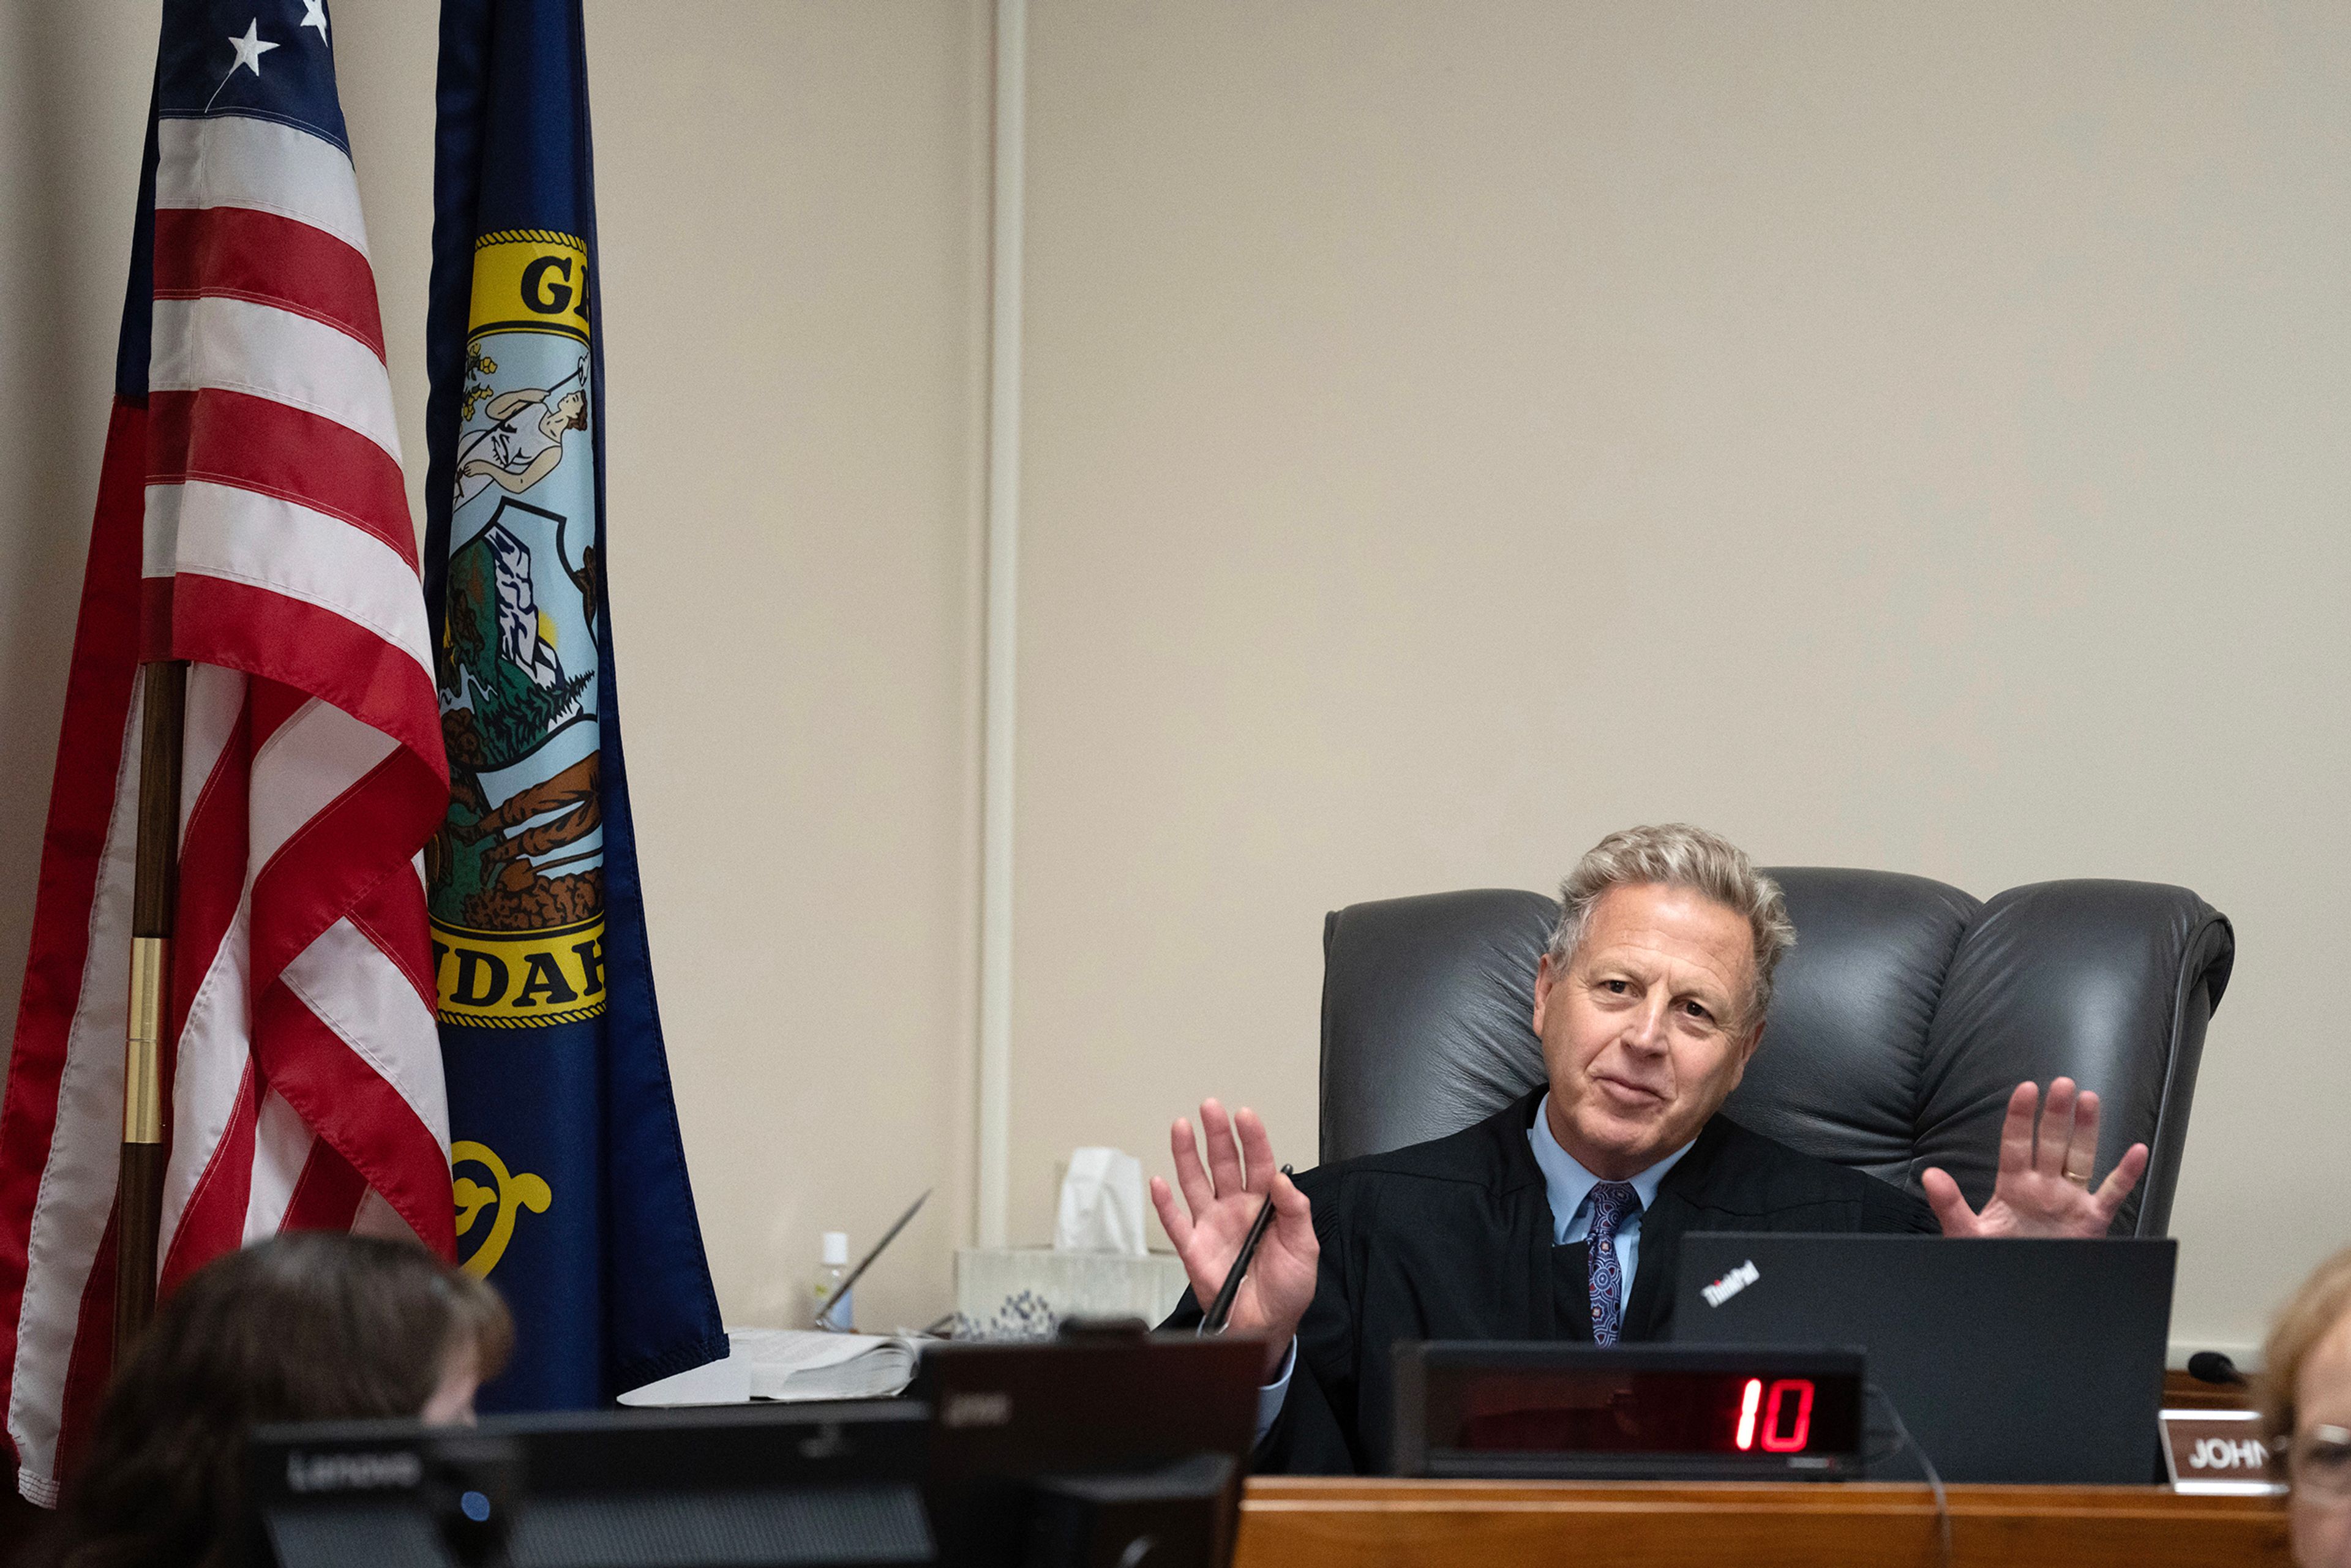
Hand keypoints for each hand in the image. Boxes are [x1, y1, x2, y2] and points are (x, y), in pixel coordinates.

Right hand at [1149, 1099, 1317, 1377]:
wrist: (1266, 1326)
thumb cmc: (1289, 1287)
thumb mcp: (1305, 1248)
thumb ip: (1295, 1211)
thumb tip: (1282, 1178)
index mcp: (1265, 1204)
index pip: (1258, 1162)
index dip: (1252, 1138)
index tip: (1244, 1115)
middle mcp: (1235, 1208)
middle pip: (1223, 1163)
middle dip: (1217, 1135)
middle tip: (1210, 1107)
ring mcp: (1212, 1225)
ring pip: (1195, 1183)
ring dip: (1186, 1155)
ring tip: (1181, 1127)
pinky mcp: (1194, 1249)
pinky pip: (1176, 1223)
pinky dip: (1165, 1204)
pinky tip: (1159, 1182)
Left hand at [1923, 1078, 2148, 1238]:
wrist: (2023, 1295)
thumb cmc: (1995, 1260)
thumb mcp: (1967, 1234)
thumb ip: (1950, 1205)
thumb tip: (1930, 1175)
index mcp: (2013, 1187)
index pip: (2017, 1145)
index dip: (2021, 1118)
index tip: (2026, 1090)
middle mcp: (2043, 1188)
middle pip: (2051, 1143)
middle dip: (2056, 1115)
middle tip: (2062, 1084)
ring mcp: (2069, 1202)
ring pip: (2080, 1158)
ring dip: (2087, 1130)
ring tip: (2089, 1099)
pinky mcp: (2091, 1221)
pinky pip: (2111, 1193)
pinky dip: (2125, 1174)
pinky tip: (2136, 1151)